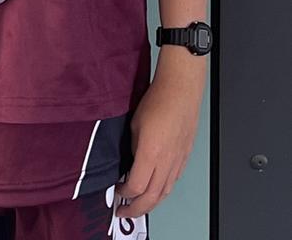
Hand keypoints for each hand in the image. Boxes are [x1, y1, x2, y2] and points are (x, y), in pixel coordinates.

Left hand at [115, 54, 205, 217]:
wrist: (180, 89)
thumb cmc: (158, 100)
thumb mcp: (135, 124)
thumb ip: (133, 148)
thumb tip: (131, 162)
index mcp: (151, 154)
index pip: (135, 186)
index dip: (123, 193)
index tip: (116, 192)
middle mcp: (167, 162)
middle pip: (152, 198)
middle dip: (136, 209)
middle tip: (124, 212)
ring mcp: (178, 161)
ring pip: (165, 192)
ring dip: (151, 203)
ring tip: (138, 205)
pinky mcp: (185, 156)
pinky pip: (173, 181)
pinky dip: (163, 191)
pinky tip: (156, 188)